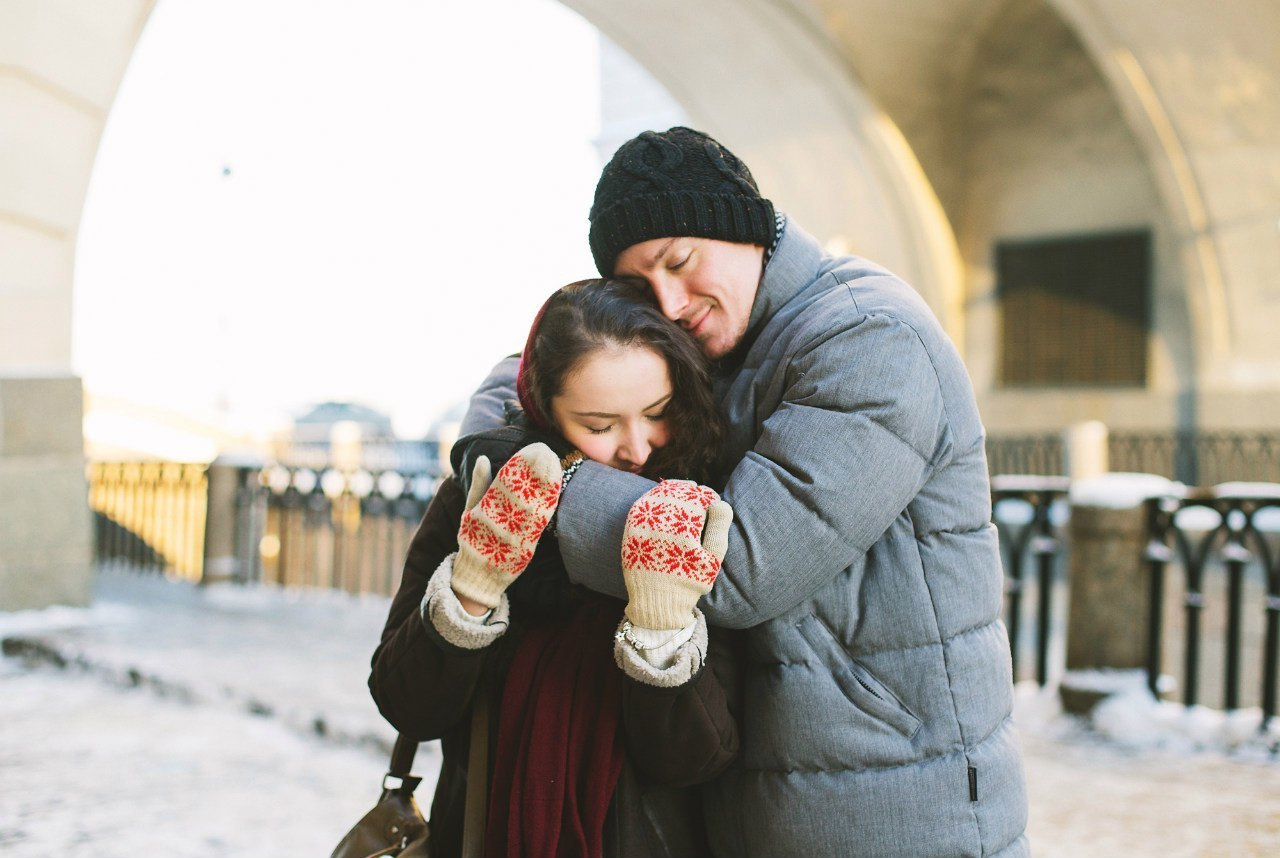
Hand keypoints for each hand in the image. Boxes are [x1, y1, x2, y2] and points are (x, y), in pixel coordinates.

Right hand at [451, 442, 562, 610]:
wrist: (478, 577)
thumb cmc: (473, 539)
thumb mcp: (468, 511)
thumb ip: (478, 485)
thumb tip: (483, 458)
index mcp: (481, 511)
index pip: (503, 482)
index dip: (518, 465)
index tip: (531, 450)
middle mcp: (497, 522)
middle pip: (520, 492)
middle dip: (535, 471)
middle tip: (547, 451)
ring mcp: (513, 535)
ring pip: (531, 506)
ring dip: (545, 485)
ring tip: (554, 465)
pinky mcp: (526, 547)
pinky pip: (539, 523)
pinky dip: (548, 505)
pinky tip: (556, 490)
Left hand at [620, 480, 732, 629]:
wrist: (655, 600)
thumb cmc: (689, 581)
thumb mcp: (712, 559)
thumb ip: (719, 528)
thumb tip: (720, 503)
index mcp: (683, 528)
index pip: (698, 496)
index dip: (708, 496)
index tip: (713, 501)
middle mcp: (660, 521)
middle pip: (678, 491)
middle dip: (691, 491)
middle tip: (700, 496)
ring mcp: (642, 522)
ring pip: (660, 493)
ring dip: (674, 491)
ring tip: (685, 497)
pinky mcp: (631, 527)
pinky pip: (644, 502)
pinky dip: (657, 498)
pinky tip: (666, 504)